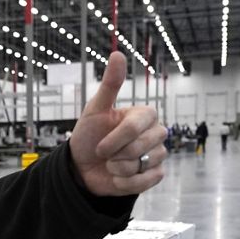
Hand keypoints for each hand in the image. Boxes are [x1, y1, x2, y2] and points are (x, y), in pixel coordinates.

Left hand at [69, 51, 166, 196]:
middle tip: (106, 154)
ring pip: (141, 166)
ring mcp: (157, 154)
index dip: (115, 139)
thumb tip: (117, 54)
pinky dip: (125, 183)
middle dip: (115, 155)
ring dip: (118, 170)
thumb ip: (110, 85)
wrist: (82, 167)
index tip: (99, 146)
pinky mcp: (155, 174)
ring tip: (112, 165)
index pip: (135, 127)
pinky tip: (118, 177)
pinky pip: (145, 182)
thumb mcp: (95, 110)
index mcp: (145, 115)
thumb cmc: (89, 136)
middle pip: (140, 148)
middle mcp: (156, 133)